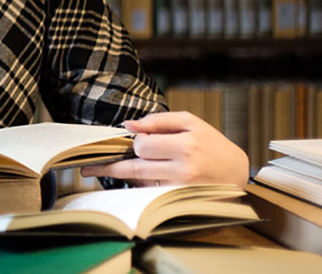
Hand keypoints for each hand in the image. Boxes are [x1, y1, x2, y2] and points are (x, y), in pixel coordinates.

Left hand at [79, 111, 249, 187]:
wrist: (237, 174)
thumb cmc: (211, 144)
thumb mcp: (190, 123)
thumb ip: (158, 121)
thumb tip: (128, 125)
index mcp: (187, 145)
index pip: (143, 145)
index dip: (134, 142)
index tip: (132, 141)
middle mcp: (184, 170)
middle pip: (135, 167)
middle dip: (109, 164)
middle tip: (86, 166)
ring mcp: (181, 190)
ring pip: (139, 182)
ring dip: (118, 176)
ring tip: (91, 172)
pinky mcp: (179, 202)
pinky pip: (149, 194)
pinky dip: (135, 187)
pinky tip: (124, 181)